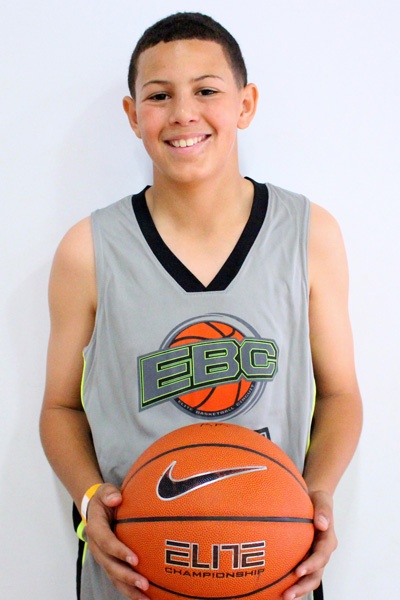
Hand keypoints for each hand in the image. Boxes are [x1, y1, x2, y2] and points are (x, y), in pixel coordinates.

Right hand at [85, 483, 149, 599]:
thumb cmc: (104, 499)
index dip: (119, 552)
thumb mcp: (105, 490)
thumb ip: (109, 493)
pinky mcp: (109, 563)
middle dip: (126, 576)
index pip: (107, 543)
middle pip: (110, 566)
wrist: (96, 508)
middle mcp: (97, 547)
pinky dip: (129, 589)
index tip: (135, 559)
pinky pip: (118, 579)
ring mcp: (103, 557)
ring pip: (114, 577)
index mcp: (96, 529)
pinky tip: (145, 597)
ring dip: (129, 588)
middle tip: (144, 584)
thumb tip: (116, 498)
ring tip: (146, 597)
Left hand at [282, 490, 337, 599]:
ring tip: (284, 597)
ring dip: (298, 589)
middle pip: (316, 574)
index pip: (321, 556)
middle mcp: (322, 552)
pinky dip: (293, 582)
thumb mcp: (322, 500)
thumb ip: (323, 511)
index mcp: (327, 540)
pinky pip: (301, 573)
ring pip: (309, 578)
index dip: (311, 565)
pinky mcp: (306, 557)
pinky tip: (278, 589)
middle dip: (303, 586)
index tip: (298, 571)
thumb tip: (322, 524)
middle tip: (288, 594)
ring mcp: (314, 557)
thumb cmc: (317, 500)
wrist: (314, 500)